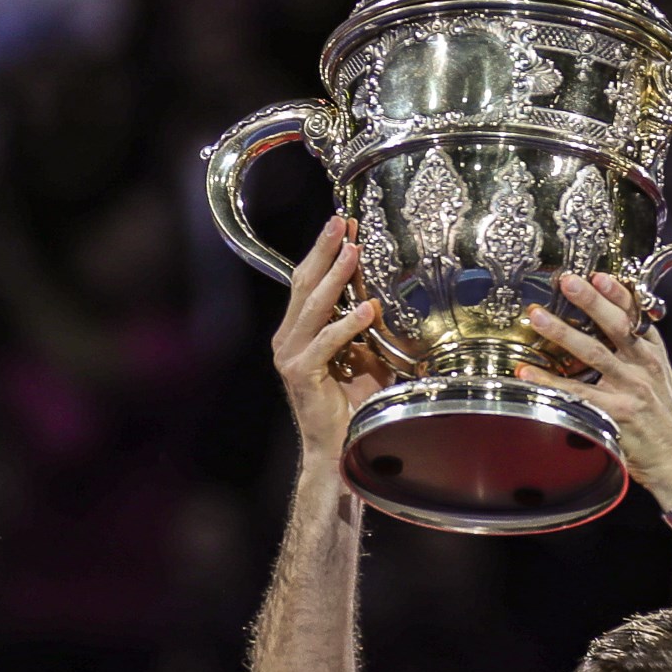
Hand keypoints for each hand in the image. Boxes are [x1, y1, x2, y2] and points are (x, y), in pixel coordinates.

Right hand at [270, 216, 387, 460]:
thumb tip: (384, 295)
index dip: (324, 253)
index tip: (344, 226)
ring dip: (336, 278)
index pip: (308, 283)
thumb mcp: (364, 355)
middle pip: (304, 285)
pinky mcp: (300, 375)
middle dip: (325, 251)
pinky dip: (346, 326)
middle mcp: (288, 339)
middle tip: (342, 223)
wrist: (339, 448)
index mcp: (298, 332)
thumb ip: (365, 327)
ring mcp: (289, 357)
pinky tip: (366, 310)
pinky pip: (324, 343)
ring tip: (354, 252)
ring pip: (313, 308)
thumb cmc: (352, 404)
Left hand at [518, 272, 671, 502]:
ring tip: (538, 316)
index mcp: (653, 353)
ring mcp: (632, 389)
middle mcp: (645, 366)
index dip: (618, 293)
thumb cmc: (662, 417)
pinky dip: (551, 382)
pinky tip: (528, 373)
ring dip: (563, 332)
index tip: (599, 274)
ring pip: (594, 354)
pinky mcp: (617, 414)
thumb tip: (613, 316)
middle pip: (616, 326)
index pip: (637, 315)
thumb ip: (638, 347)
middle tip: (567, 281)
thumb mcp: (658, 376)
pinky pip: (577, 394)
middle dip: (591, 301)